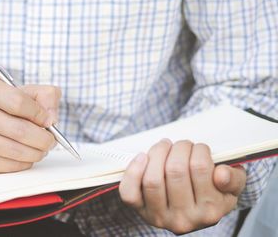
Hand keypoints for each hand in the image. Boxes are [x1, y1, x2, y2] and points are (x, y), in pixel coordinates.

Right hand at [0, 76, 60, 173]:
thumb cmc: (0, 108)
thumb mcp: (22, 92)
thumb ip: (45, 95)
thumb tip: (51, 117)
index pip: (19, 102)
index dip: (40, 114)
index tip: (48, 121)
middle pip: (19, 130)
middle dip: (43, 139)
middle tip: (50, 141)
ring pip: (14, 150)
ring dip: (35, 153)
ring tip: (40, 149)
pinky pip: (5, 165)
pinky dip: (22, 164)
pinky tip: (24, 157)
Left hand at [119, 139, 246, 233]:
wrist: (192, 210)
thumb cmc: (211, 191)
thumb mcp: (231, 186)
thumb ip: (234, 179)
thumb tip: (221, 174)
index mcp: (210, 211)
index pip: (200, 168)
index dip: (198, 149)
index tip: (198, 148)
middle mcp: (184, 219)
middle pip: (175, 170)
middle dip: (178, 148)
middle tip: (182, 144)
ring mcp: (159, 217)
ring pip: (153, 179)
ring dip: (157, 153)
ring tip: (165, 145)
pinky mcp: (140, 211)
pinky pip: (130, 191)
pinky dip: (133, 170)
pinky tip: (143, 157)